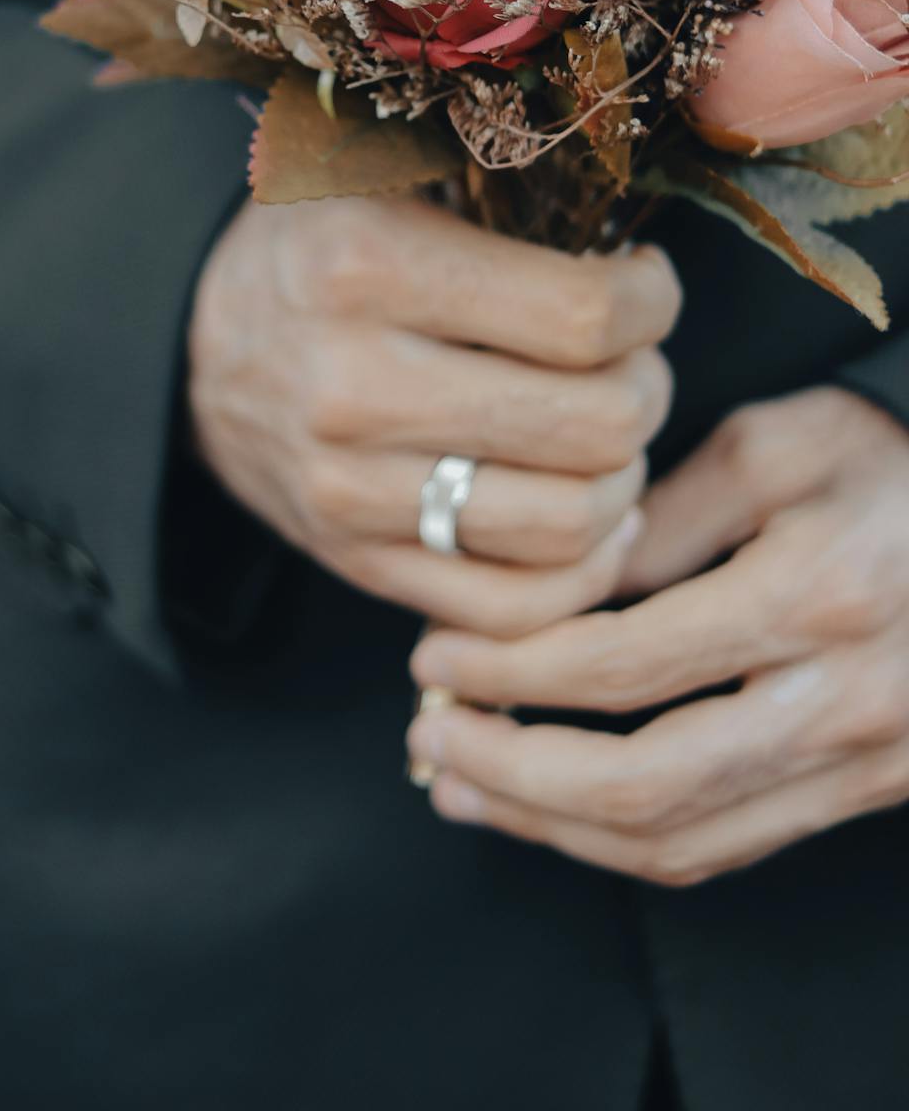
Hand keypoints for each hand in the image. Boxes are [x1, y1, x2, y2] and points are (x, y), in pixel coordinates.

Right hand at [189, 195, 679, 636]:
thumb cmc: (318, 246)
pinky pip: (513, 607)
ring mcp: (349, 490)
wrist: (190, 340)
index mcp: (367, 266)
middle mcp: (353, 386)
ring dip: (624, 479)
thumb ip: (501, 188)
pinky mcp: (354, 561)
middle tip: (632, 360)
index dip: (652, 302)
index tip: (643, 286)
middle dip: (648, 389)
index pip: (585, 315)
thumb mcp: (385, 171)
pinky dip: (580, 571)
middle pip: (595, 426)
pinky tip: (588, 516)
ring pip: (569, 527)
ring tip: (606, 432)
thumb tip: (638, 243)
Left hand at [407, 386, 908, 884]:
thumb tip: (559, 584)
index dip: (510, 673)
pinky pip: (731, 847)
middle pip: (645, 787)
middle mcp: (844, 700)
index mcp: (813, 595)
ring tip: (463, 788)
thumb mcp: (778, 443)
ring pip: (685, 843)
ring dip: (555, 829)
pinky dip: (628, 843)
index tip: (434, 655)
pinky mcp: (870, 792)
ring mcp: (866, 763)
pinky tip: (558, 813)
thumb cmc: (895, 459)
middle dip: (513, 777)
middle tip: (428, 741)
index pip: (622, 666)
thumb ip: (663, 516)